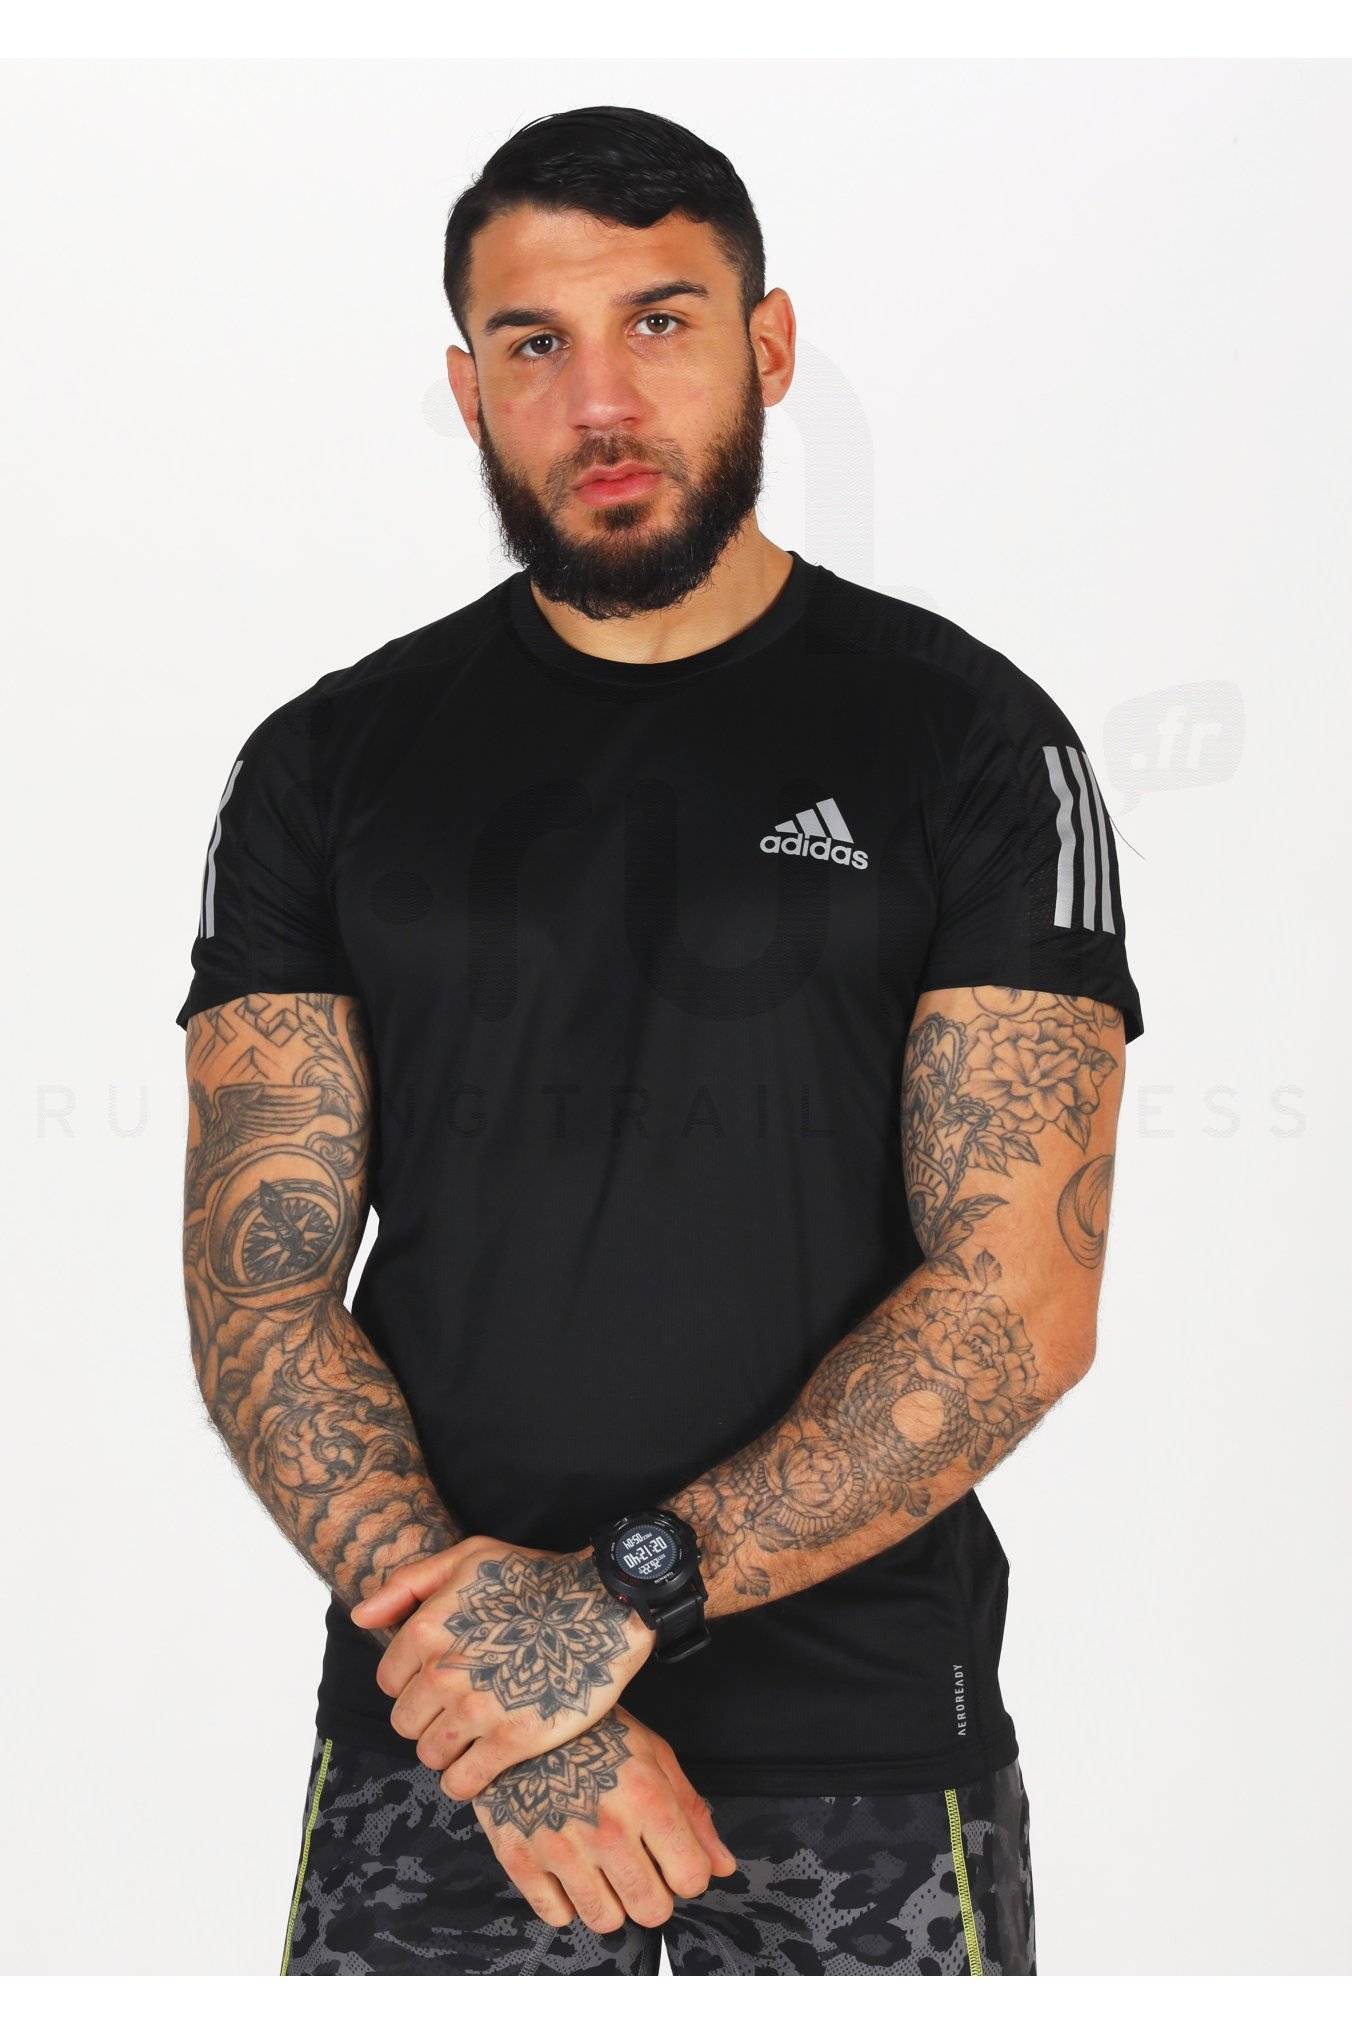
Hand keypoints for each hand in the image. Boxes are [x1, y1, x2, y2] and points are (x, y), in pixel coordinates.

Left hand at [350, 1535, 654, 1799]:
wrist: (604, 1605)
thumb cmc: (535, 1578)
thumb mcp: (468, 1558)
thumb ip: (407, 1585)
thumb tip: (360, 1618)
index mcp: (426, 1630)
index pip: (388, 1682)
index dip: (414, 1681)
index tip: (442, 1678)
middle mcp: (443, 1672)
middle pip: (406, 1723)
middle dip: (428, 1717)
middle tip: (460, 1707)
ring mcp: (476, 1710)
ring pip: (430, 1754)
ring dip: (447, 1749)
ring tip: (475, 1733)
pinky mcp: (511, 1742)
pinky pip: (462, 1784)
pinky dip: (465, 1781)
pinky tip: (484, 1763)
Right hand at [473, 1703, 737, 1933]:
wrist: (523, 1709)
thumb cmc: (595, 1731)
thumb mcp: (653, 1755)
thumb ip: (692, 1812)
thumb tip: (722, 1866)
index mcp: (646, 1797)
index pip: (691, 1877)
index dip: (688, 1872)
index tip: (675, 1861)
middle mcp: (605, 1828)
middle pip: (651, 1910)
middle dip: (652, 1895)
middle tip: (638, 1868)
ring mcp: (560, 1846)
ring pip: (604, 1921)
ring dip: (609, 1902)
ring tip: (601, 1869)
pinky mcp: (519, 1857)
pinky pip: (556, 1915)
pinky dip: (565, 1901)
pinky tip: (567, 1869)